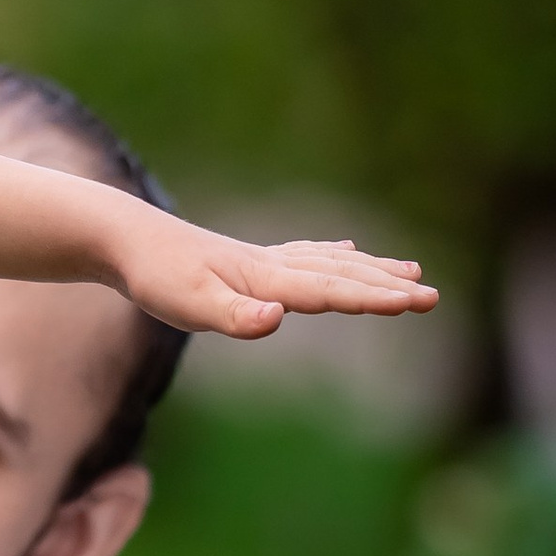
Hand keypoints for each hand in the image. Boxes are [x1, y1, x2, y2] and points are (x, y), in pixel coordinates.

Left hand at [114, 213, 436, 341]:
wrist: (122, 237)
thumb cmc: (155, 277)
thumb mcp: (188, 306)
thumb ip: (236, 318)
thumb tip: (278, 319)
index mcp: (265, 281)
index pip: (331, 292)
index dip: (374, 298)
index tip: (417, 302)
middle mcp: (271, 266)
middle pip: (341, 274)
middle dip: (387, 286)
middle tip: (433, 295)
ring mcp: (261, 259)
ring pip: (330, 262)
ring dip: (371, 268)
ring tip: (410, 271)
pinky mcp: (246, 259)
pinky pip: (305, 255)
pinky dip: (334, 254)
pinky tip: (347, 249)